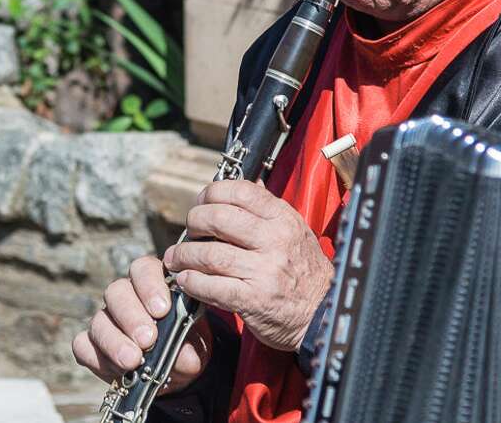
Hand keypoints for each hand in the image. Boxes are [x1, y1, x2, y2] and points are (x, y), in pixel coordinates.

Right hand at [71, 255, 210, 393]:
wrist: (178, 371)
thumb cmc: (187, 346)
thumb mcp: (196, 344)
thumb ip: (189, 346)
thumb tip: (183, 356)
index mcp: (153, 284)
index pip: (143, 269)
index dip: (149, 285)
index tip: (162, 309)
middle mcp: (126, 297)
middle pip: (116, 292)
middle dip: (131, 316)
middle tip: (148, 339)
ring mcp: (106, 320)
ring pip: (99, 320)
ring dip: (115, 341)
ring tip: (133, 361)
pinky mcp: (92, 345)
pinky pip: (83, 346)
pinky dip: (98, 358)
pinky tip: (118, 370)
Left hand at [164, 179, 333, 351]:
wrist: (323, 316)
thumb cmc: (306, 274)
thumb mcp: (296, 233)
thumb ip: (269, 212)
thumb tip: (247, 185)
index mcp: (283, 220)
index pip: (240, 192)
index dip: (211, 193)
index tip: (201, 203)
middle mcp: (274, 241)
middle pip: (217, 218)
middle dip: (193, 223)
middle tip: (189, 232)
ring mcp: (264, 271)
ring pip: (209, 253)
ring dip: (184, 255)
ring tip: (176, 258)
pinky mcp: (253, 299)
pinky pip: (211, 286)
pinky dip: (192, 282)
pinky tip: (186, 280)